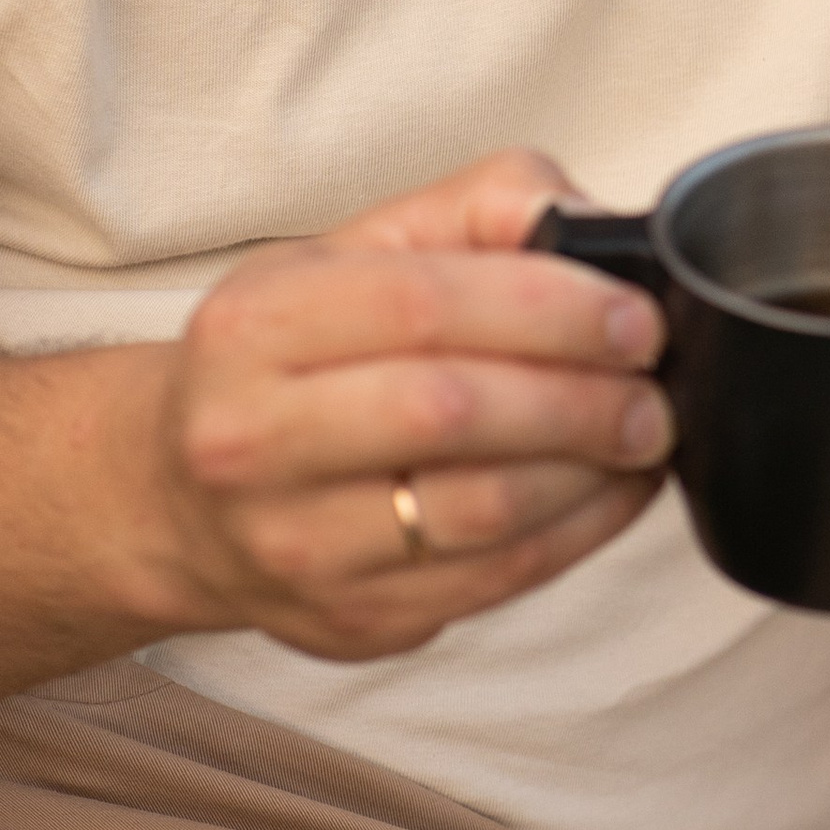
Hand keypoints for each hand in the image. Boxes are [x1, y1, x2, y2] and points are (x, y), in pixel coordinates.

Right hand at [130, 150, 672, 661]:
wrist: (177, 500)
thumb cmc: (287, 360)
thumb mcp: (352, 254)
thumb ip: (472, 209)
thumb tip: (581, 219)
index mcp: (255, 325)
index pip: (423, 305)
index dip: (549, 310)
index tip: (631, 317)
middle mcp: (254, 440)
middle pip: (451, 413)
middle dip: (581, 398)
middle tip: (652, 389)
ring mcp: (296, 544)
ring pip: (482, 513)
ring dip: (592, 473)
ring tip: (641, 435)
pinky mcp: (351, 619)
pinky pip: (495, 581)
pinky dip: (578, 535)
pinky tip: (610, 492)